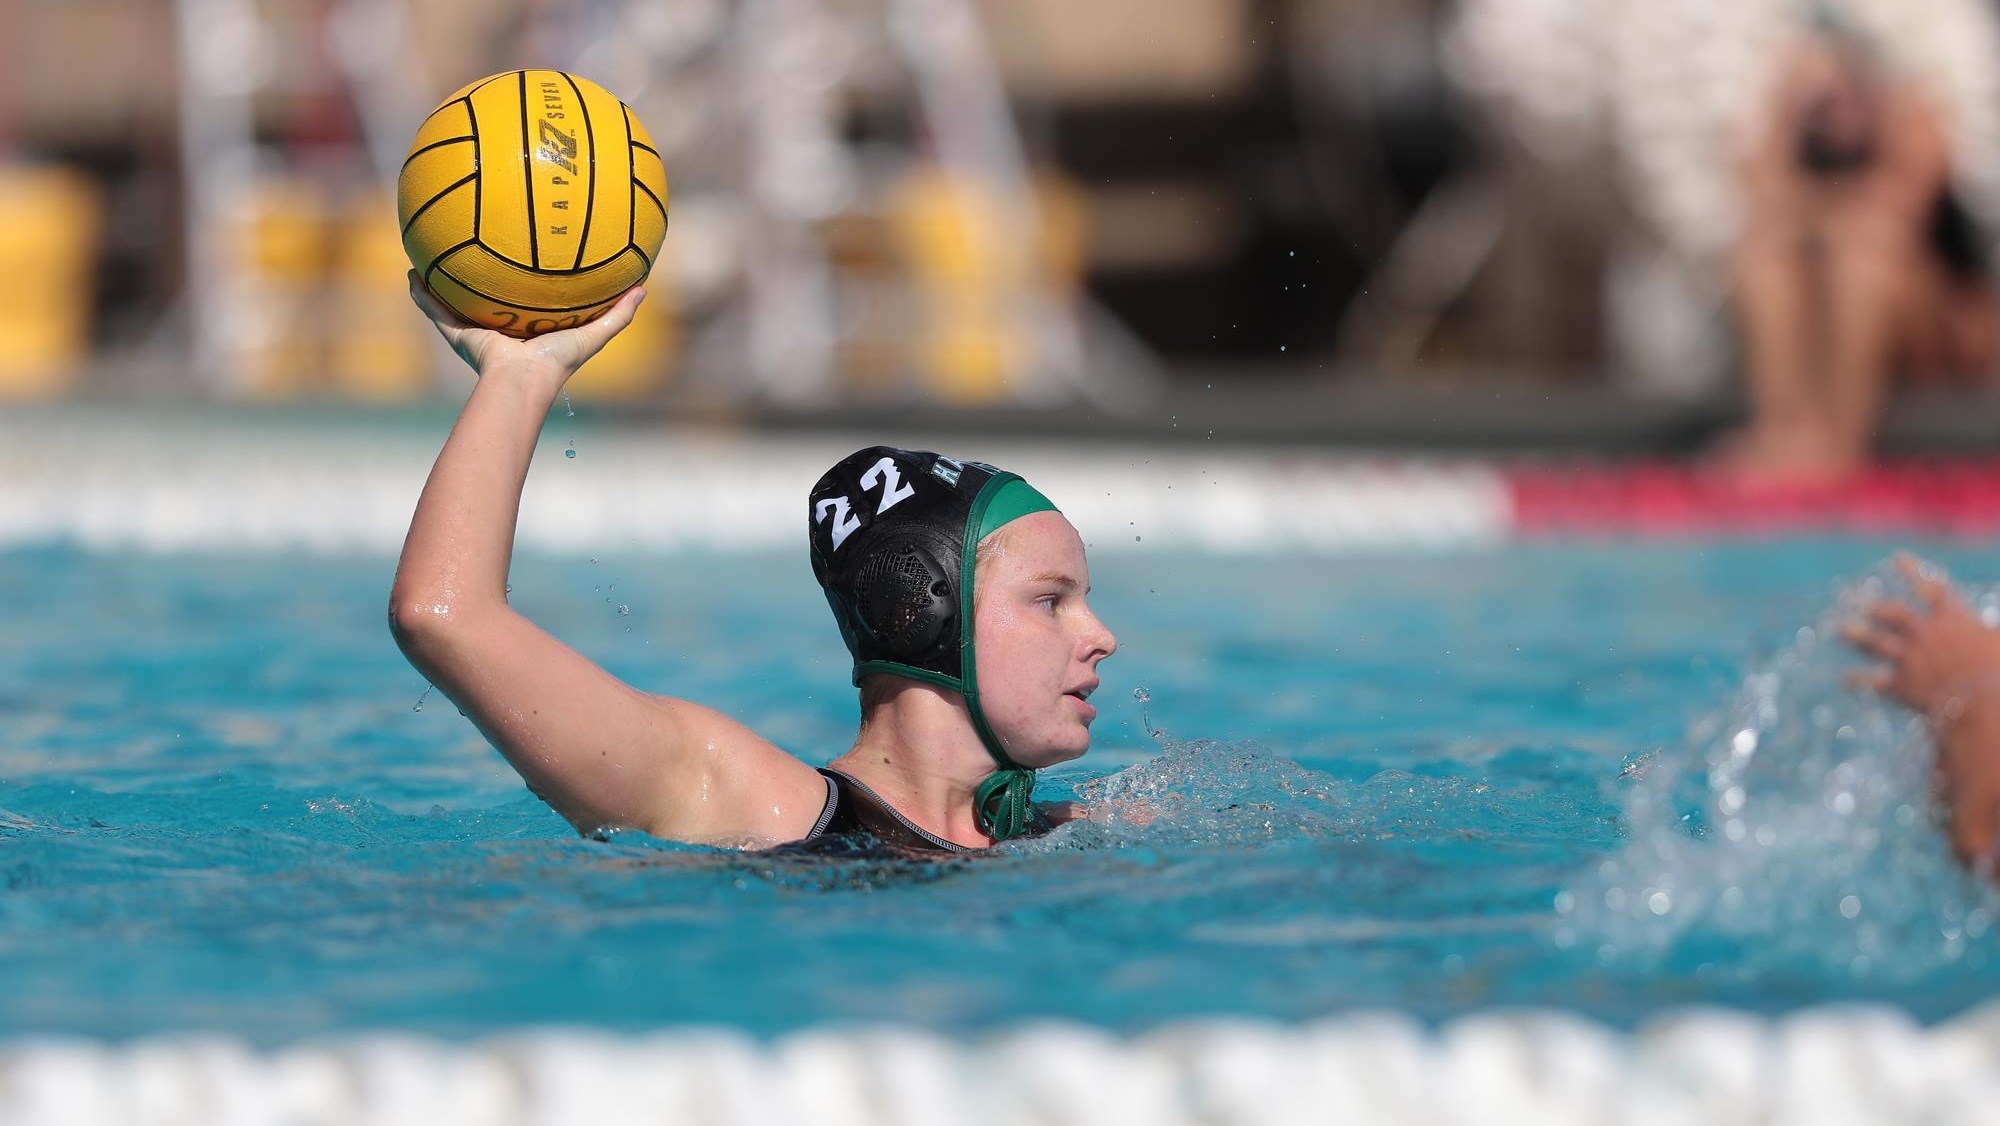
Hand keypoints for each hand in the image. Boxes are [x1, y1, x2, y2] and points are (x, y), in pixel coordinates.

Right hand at [407, 270, 644, 385]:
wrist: (522, 381)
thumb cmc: (559, 361)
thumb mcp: (596, 333)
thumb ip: (620, 314)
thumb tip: (645, 288)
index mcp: (529, 331)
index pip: (526, 305)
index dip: (524, 287)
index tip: (522, 262)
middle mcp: (499, 331)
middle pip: (487, 300)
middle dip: (482, 281)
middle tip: (476, 250)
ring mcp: (475, 333)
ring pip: (454, 303)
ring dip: (441, 283)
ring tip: (432, 256)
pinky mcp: (456, 335)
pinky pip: (433, 310)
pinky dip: (420, 295)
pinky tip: (411, 273)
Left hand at [1844, 553, 1999, 726]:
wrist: (1982, 702)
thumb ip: (1992, 632)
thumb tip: (1992, 628)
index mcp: (1953, 619)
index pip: (1932, 587)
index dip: (1914, 570)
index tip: (1897, 556)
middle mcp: (1925, 633)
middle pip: (1894, 614)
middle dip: (1876, 608)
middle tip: (1857, 601)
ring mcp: (1909, 656)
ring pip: (1876, 641)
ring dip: (1859, 635)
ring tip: (1842, 628)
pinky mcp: (1900, 683)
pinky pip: (1873, 681)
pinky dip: (1859, 680)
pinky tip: (1846, 679)